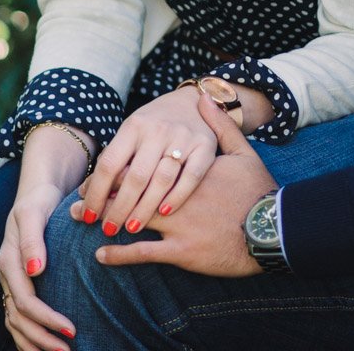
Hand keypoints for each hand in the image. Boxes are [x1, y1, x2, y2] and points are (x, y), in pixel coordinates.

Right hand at [0, 179, 77, 350]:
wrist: (38, 191)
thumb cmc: (40, 199)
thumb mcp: (34, 212)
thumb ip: (33, 239)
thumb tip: (35, 270)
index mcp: (8, 261)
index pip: (24, 300)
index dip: (46, 318)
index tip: (71, 329)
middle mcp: (6, 274)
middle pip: (18, 317)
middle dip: (41, 338)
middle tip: (68, 350)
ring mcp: (10, 280)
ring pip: (14, 321)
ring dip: (34, 342)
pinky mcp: (18, 282)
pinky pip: (17, 316)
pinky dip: (28, 334)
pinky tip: (44, 346)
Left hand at [76, 94, 275, 277]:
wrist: (273, 227)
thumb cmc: (257, 191)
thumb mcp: (242, 152)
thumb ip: (220, 125)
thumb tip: (205, 97)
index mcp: (187, 169)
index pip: (144, 166)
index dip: (118, 173)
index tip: (99, 177)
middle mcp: (176, 194)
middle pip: (131, 190)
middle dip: (103, 196)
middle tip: (80, 203)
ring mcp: (178, 223)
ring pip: (132, 218)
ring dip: (108, 220)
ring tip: (86, 222)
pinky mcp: (181, 250)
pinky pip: (144, 253)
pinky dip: (121, 255)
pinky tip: (101, 254)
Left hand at [78, 85, 217, 237]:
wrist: (193, 100)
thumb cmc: (154, 125)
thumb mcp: (131, 132)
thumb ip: (113, 157)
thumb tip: (84, 192)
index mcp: (134, 125)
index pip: (109, 164)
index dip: (97, 193)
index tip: (89, 216)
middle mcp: (158, 130)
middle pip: (135, 177)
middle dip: (119, 208)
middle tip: (109, 229)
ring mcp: (184, 138)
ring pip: (162, 180)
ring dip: (145, 208)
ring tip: (132, 227)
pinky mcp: (205, 147)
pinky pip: (191, 177)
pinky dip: (177, 196)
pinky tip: (163, 211)